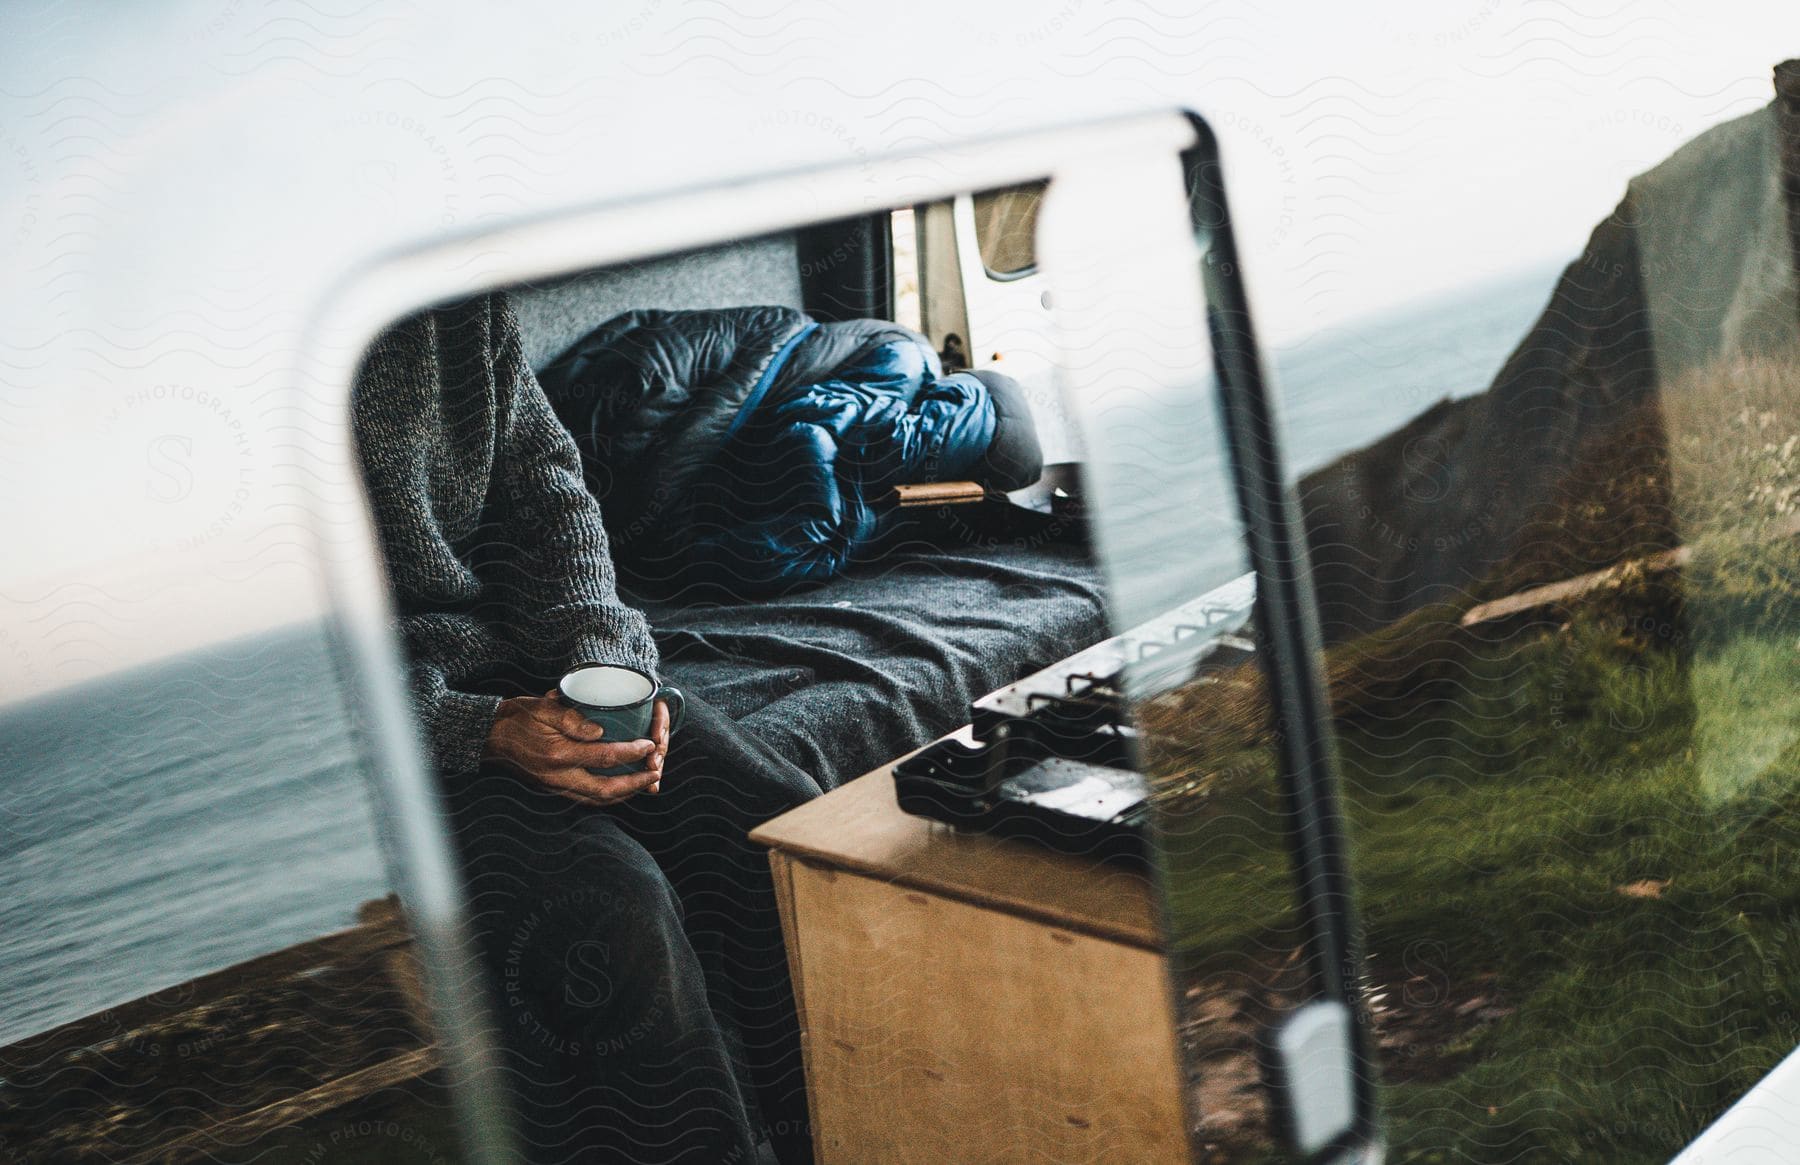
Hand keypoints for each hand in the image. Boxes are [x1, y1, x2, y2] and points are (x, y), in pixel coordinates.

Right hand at [482, 690, 669, 807]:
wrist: (489, 736)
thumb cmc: (517, 717)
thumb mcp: (542, 707)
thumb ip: (571, 718)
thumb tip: (601, 730)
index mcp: (557, 754)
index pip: (604, 757)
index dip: (631, 753)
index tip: (648, 745)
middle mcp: (558, 776)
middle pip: (605, 790)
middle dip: (634, 784)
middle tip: (655, 774)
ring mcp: (555, 786)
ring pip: (597, 800)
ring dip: (624, 794)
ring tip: (644, 783)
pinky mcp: (553, 789)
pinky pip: (586, 798)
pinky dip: (607, 796)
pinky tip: (620, 788)